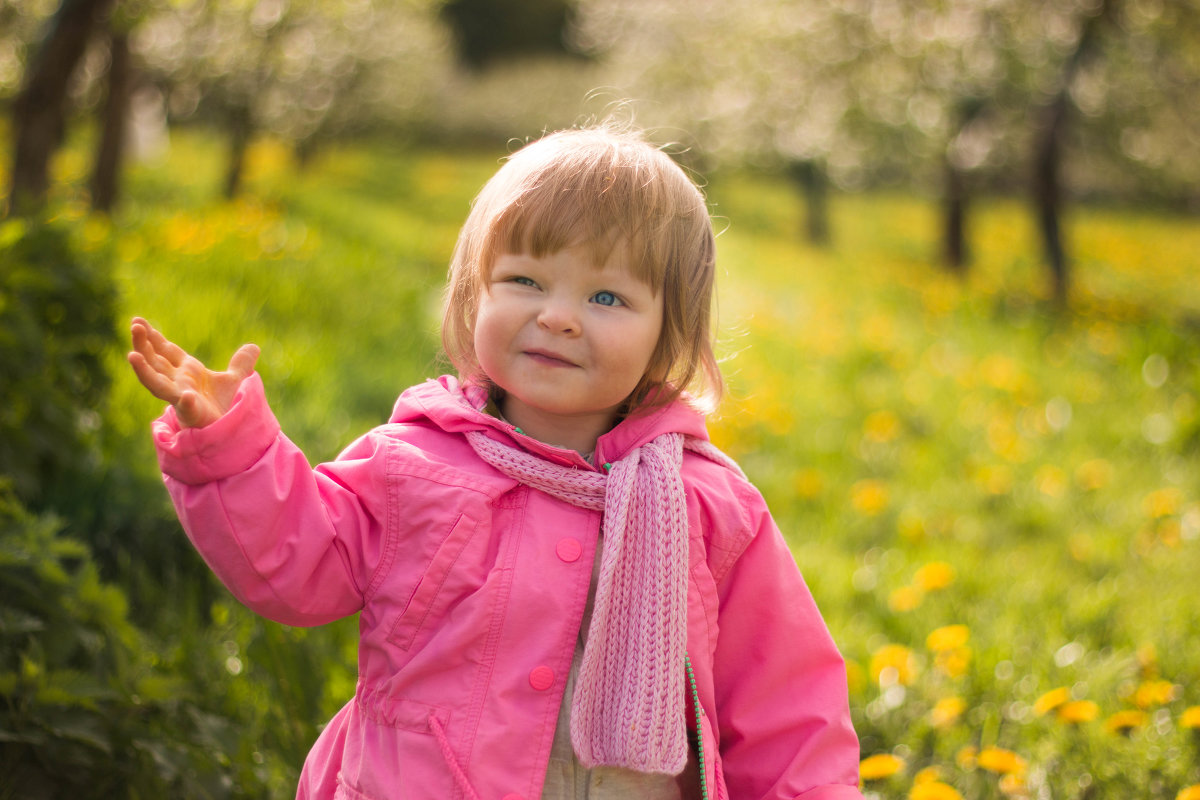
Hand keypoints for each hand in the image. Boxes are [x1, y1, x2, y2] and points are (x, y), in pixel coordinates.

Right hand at [127, 317, 259, 427]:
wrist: (227, 431)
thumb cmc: (223, 407)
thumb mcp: (234, 380)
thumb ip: (241, 364)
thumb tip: (254, 347)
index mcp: (187, 372)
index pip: (166, 351)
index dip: (153, 337)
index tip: (138, 321)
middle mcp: (179, 383)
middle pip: (155, 362)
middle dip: (144, 345)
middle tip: (135, 326)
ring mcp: (181, 398)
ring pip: (157, 383)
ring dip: (143, 370)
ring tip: (132, 355)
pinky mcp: (192, 414)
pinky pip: (187, 407)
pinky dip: (186, 402)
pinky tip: (186, 396)